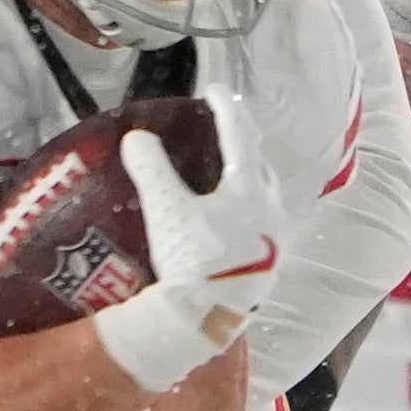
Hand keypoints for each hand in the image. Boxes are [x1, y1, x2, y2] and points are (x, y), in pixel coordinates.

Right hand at [90, 118, 286, 390]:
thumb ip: (152, 170)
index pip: (240, 136)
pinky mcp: (268, 264)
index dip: (225, 108)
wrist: (209, 320)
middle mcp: (271, 210)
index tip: (213, 90)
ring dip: (249, 179)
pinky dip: (248, 210)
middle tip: (228, 129)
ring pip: (265, 196)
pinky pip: (262, 224)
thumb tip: (136, 137)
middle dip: (244, 143)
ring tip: (230, 175)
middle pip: (259, 165)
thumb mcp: (167, 211)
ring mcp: (274, 239)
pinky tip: (233, 221)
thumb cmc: (193, 262)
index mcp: (249, 190)